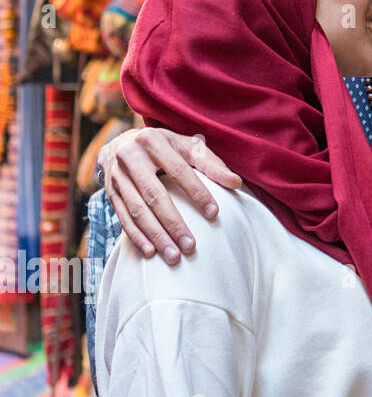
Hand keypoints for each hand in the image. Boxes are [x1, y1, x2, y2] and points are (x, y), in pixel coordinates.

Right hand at [98, 128, 241, 263]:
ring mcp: (116, 177)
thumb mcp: (186, 146)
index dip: (197, 192)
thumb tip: (236, 183)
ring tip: (174, 256)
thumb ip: (210, 162)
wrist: (121, 144)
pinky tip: (150, 252)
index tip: (214, 214)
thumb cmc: (165, 147)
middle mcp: (130, 157)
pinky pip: (122, 218)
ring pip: (137, 210)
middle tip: (190, 246)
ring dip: (155, 235)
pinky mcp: (110, 193)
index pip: (179, 170)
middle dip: (173, 222)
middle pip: (154, 195)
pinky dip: (136, 236)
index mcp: (153, 141)